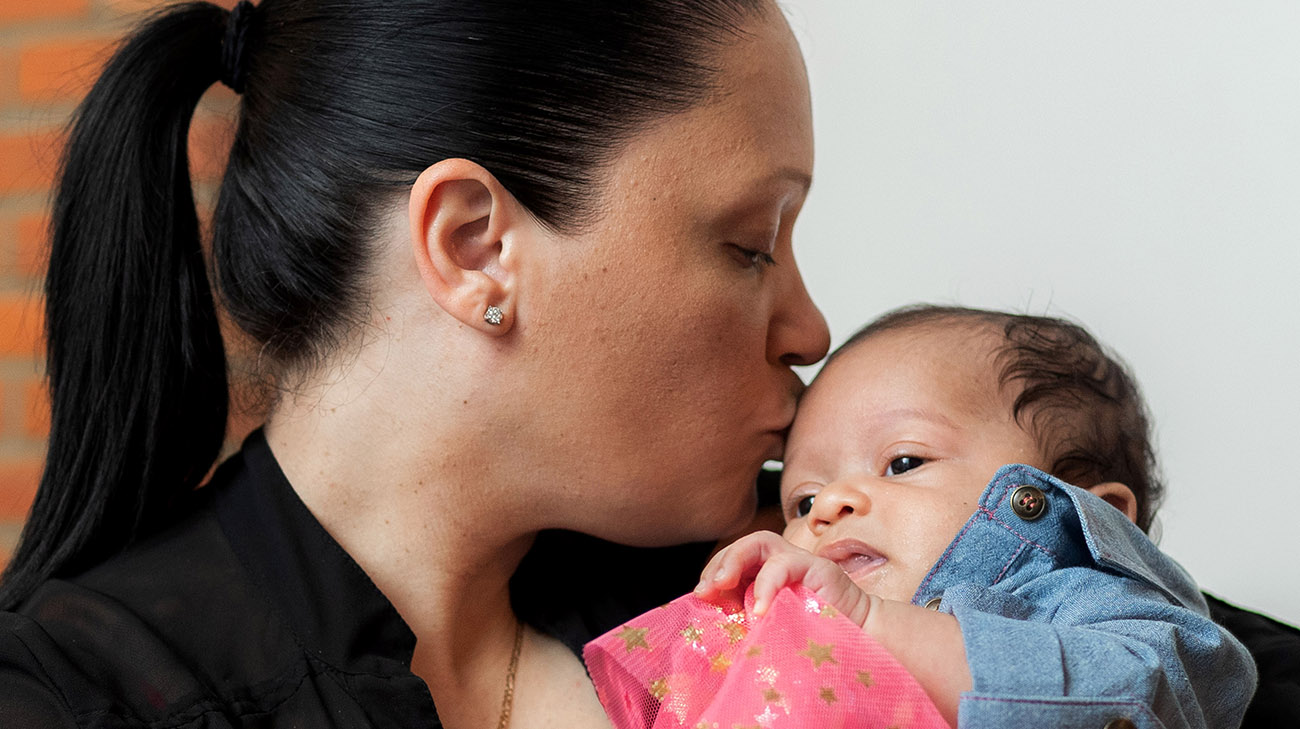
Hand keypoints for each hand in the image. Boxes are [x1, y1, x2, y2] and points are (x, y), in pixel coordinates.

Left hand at [694, 530, 876, 627]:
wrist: (858, 646)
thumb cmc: (812, 642)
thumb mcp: (769, 631)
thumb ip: (744, 623)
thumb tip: (708, 632)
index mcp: (764, 577)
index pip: (731, 562)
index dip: (712, 574)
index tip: (700, 598)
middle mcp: (779, 564)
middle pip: (741, 546)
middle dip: (719, 564)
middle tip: (706, 591)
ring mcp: (799, 563)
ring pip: (759, 541)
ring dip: (735, 560)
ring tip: (722, 587)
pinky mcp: (818, 568)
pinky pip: (785, 564)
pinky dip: (766, 583)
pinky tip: (758, 609)